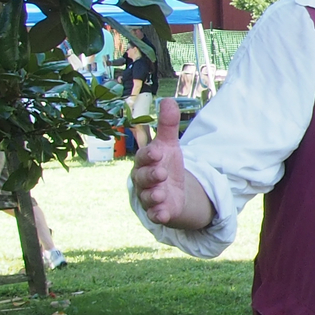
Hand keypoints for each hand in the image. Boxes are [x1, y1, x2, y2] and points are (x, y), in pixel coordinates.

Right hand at [131, 97, 207, 227]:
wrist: (171, 190)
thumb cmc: (165, 164)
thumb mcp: (169, 145)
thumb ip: (168, 125)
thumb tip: (168, 99)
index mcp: (145, 161)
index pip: (144, 157)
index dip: (149, 155)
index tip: (158, 151)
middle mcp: (143, 179)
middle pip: (143, 177)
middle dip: (151, 175)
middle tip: (161, 172)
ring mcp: (149, 196)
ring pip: (147, 197)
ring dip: (154, 196)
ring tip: (162, 193)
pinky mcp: (157, 211)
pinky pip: (155, 214)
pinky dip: (158, 214)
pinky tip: (163, 214)